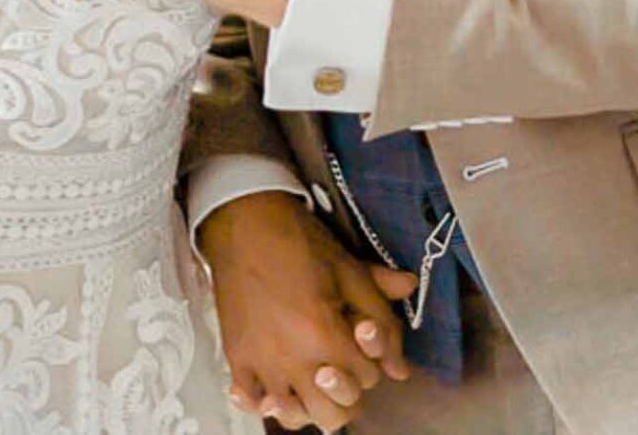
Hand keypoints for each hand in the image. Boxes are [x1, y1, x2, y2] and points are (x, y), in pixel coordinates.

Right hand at [200, 191, 417, 429]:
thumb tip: (401, 367)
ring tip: (309, 382)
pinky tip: (275, 387)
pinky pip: (251, 401)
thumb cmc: (301, 243)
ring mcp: (261, 361)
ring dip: (308, 403)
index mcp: (326, 335)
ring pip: (294, 416)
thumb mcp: (352, 271)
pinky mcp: (236, 355)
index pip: (367, 378)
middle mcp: (293, 358)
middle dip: (346, 394)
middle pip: (334, 414)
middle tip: (340, 368)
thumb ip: (383, 318)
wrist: (244, 221)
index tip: (358, 339)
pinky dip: (265, 401)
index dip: (370, 360)